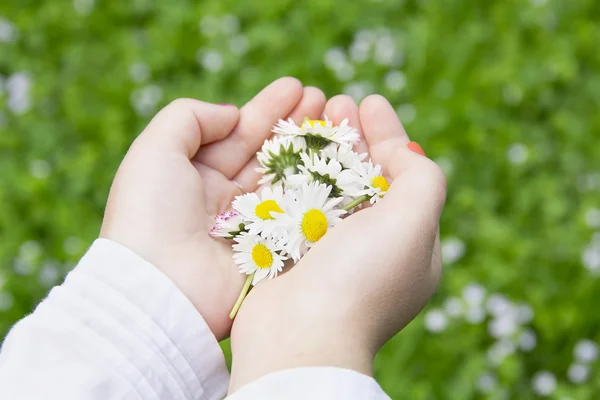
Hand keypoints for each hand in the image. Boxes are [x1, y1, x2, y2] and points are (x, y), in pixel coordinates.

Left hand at [100, 77, 325, 339]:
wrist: (159, 287)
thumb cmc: (150, 213)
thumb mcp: (155, 149)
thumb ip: (190, 117)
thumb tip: (232, 114)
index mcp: (195, 173)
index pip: (238, 134)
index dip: (267, 109)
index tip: (296, 87)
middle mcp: (224, 198)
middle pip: (267, 154)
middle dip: (294, 125)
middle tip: (323, 99)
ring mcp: (250, 225)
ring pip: (287, 180)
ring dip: (311, 152)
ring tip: (336, 122)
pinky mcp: (271, 250)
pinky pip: (299, 214)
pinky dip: (318, 190)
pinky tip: (339, 166)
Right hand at [228, 94, 446, 390]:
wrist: (299, 336)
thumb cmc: (361, 280)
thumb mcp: (414, 224)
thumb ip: (423, 179)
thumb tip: (402, 152)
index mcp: (411, 245)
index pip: (406, 177)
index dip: (391, 135)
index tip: (371, 102)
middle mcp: (372, 249)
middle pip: (365, 177)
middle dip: (353, 136)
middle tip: (338, 101)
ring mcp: (330, 253)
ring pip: (328, 186)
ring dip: (321, 148)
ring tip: (311, 113)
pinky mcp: (293, 253)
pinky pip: (296, 202)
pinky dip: (293, 172)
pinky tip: (285, 146)